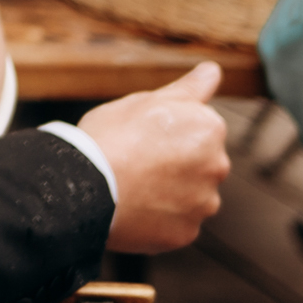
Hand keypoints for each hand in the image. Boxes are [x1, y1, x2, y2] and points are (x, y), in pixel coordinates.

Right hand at [78, 62, 230, 253]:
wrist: (84, 185)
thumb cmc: (112, 136)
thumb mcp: (147, 100)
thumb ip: (189, 88)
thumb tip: (213, 70)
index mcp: (209, 128)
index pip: (199, 127)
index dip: (168, 129)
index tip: (144, 133)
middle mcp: (217, 167)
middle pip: (199, 161)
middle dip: (176, 160)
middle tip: (136, 157)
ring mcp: (203, 204)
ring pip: (190, 194)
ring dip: (170, 190)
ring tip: (133, 184)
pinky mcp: (187, 233)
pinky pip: (176, 222)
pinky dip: (160, 216)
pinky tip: (135, 205)